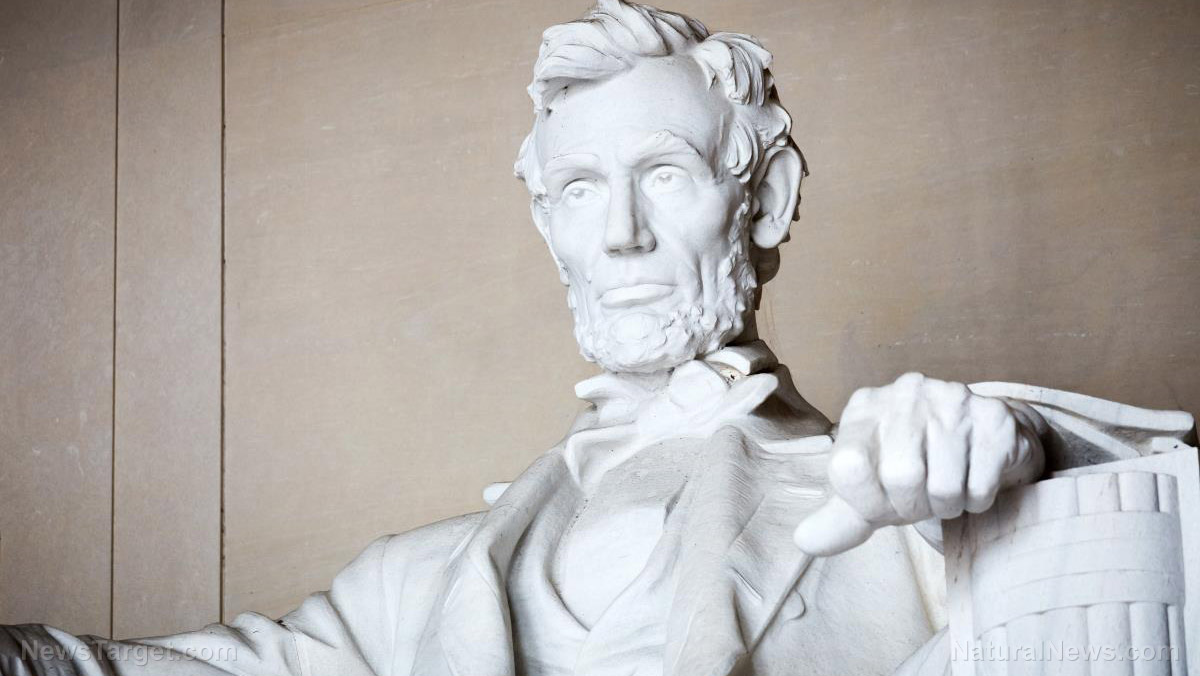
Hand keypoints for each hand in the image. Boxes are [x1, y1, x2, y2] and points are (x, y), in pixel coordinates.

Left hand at [793, 372, 1044, 555]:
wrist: (980, 442)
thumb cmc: (917, 467)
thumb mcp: (872, 490)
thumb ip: (840, 518)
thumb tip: (804, 541)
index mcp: (864, 408)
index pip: (848, 467)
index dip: (868, 502)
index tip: (882, 504)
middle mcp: (905, 394)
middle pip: (901, 478)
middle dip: (912, 507)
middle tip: (921, 500)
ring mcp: (952, 399)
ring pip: (944, 486)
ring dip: (947, 506)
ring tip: (947, 490)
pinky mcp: (993, 418)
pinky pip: (980, 486)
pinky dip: (977, 501)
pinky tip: (972, 480)